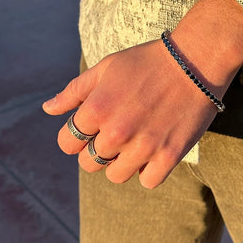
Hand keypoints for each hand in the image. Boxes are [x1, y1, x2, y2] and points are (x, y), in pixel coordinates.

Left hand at [43, 0, 242, 187]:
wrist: (194, 61)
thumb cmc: (147, 61)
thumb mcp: (106, 67)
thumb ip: (74, 91)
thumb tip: (48, 109)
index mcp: (96, 109)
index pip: (67, 143)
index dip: (76, 136)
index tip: (91, 129)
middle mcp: (116, 132)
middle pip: (89, 163)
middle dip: (98, 150)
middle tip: (118, 132)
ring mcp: (144, 147)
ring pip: (116, 176)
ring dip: (122, 162)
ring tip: (136, 141)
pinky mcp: (169, 156)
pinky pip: (147, 181)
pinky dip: (149, 169)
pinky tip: (154, 150)